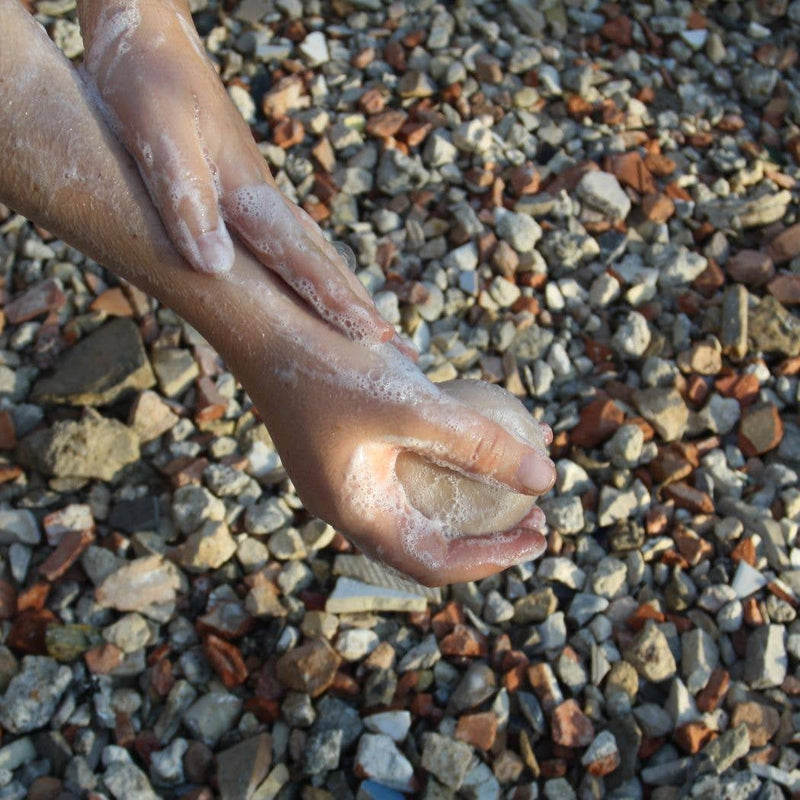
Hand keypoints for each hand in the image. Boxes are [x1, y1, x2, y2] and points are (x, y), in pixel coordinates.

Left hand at [77, 0, 401, 349]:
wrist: (150, 31)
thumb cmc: (145, 78)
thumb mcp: (157, 134)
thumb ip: (187, 197)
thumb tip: (215, 266)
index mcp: (247, 191)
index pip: (301, 255)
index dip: (336, 298)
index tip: (375, 334)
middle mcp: (263, 197)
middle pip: (323, 259)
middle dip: (360, 305)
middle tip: (401, 348)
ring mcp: (259, 193)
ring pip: (313, 251)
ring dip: (345, 290)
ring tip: (374, 324)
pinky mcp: (245, 188)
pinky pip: (290, 240)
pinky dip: (314, 268)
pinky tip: (318, 276)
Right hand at [224, 275, 555, 586]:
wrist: (265, 328)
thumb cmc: (329, 368)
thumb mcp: (413, 406)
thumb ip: (478, 444)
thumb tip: (547, 477)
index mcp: (358, 513)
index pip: (434, 562)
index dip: (493, 557)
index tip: (540, 534)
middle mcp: (352, 504)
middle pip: (429, 540)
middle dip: (487, 533)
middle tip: (536, 514)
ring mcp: (349, 476)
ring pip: (422, 502)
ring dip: (471, 494)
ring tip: (517, 472)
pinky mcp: (351, 445)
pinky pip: (409, 467)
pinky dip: (447, 458)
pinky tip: (475, 428)